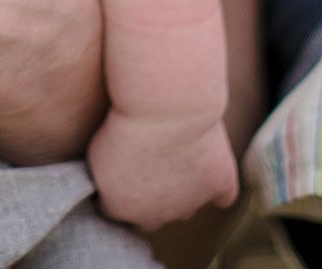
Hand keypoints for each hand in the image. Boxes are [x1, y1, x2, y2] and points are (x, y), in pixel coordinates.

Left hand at [86, 106, 238, 231]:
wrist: (163, 105)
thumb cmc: (125, 117)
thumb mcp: (98, 147)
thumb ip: (106, 177)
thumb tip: (116, 183)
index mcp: (121, 207)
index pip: (118, 209)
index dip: (120, 185)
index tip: (122, 160)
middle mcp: (155, 216)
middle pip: (152, 217)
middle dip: (149, 197)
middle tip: (147, 160)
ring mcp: (189, 204)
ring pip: (185, 208)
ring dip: (181, 190)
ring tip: (175, 153)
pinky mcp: (219, 187)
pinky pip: (223, 197)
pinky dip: (218, 185)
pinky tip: (209, 166)